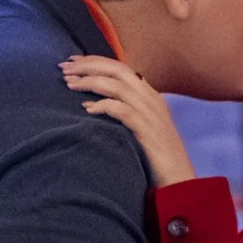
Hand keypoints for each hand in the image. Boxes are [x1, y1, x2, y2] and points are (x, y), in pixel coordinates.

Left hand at [62, 54, 195, 187]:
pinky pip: (122, 110)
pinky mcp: (147, 130)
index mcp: (149, 95)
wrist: (178, 181)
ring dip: (90, 82)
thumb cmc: (154, 157)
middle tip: (64, 68)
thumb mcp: (140, 127)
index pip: (120, 67)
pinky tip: (87, 109)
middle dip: (88, 65)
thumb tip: (92, 102)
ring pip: (117, 85)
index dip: (94, 61)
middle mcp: (151, 99)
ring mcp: (150, 114)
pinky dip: (103, 106)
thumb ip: (124, 110)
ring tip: (69, 85)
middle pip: (117, 69)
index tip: (72, 61)